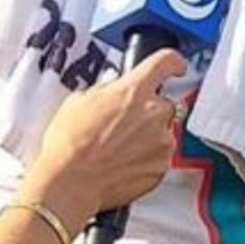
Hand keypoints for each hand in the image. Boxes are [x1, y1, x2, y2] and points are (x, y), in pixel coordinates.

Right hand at [27, 48, 186, 226]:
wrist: (69, 181)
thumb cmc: (69, 143)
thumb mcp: (79, 101)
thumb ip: (105, 91)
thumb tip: (112, 90)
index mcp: (133, 91)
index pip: (165, 62)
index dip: (173, 62)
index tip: (175, 66)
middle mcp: (154, 113)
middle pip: (166, 102)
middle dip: (150, 110)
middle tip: (124, 123)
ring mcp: (161, 143)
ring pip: (163, 132)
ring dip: (148, 136)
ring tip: (118, 148)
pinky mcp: (161, 168)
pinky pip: (159, 157)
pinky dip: (146, 159)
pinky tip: (122, 163)